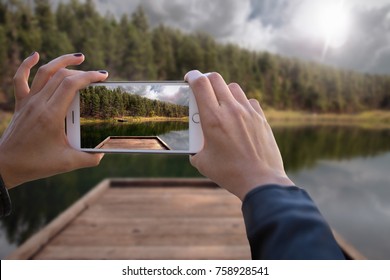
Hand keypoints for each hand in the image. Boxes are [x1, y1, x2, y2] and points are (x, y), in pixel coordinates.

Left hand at [0, 52, 107, 188]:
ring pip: (44, 72)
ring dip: (61, 61)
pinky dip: (27, 65)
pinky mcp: (21, 104)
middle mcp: (38, 104)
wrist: (6, 166)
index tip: (103, 76)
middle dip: (82, 71)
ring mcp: (28, 102)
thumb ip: (89, 158)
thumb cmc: (36, 164)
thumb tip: (104, 152)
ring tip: (78, 57)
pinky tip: (35, 55)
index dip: (89, 77)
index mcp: (51, 115)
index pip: (71, 85)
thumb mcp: (68, 163)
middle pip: (61, 76)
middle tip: (97, 75)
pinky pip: (20, 79)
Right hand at [185, 70, 293, 200]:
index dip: (192, 76)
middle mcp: (230, 110)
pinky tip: (239, 115)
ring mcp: (248, 112)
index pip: (200, 83)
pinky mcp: (260, 118)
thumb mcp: (203, 162)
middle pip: (215, 78)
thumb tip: (195, 145)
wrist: (260, 180)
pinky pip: (249, 101)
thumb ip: (195, 148)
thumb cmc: (229, 173)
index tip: (189, 78)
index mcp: (212, 119)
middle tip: (202, 89)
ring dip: (224, 91)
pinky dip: (241, 103)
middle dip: (205, 80)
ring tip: (221, 104)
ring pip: (233, 87)